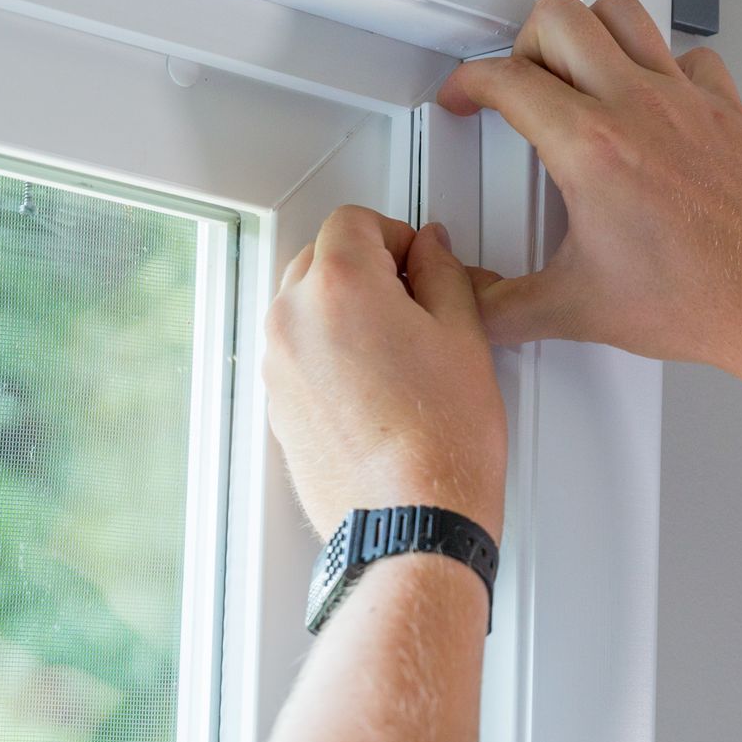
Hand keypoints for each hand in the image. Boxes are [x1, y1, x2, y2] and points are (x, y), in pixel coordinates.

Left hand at [264, 207, 506, 541]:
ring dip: (343, 311)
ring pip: (304, 307)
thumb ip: (442, 272)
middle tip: (415, 303)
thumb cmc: (441, 442)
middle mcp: (293, 320)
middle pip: (319, 258)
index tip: (420, 262)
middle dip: (365, 268)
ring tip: (399, 352)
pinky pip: (298, 356)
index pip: (353, 220)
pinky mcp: (277, 407)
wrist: (411, 522)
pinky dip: (329, 355)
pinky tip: (377, 388)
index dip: (396, 234)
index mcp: (338, 285)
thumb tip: (431, 250)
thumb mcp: (464, 335)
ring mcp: (279, 366)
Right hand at [437, 0, 741, 374]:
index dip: (469, 83)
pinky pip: (688, 54)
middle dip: (522, 44)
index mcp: (591, 148)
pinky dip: (660, 63)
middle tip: (520, 83)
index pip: (508, 80)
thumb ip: (504, 309)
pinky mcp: (726, 109)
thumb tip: (475, 305)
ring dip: (587, 32)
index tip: (466, 97)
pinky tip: (651, 96)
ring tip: (576, 70)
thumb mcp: (577, 311)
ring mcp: (686, 101)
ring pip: (622, 13)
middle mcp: (638, 108)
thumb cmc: (698, 299)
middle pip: (559, 18)